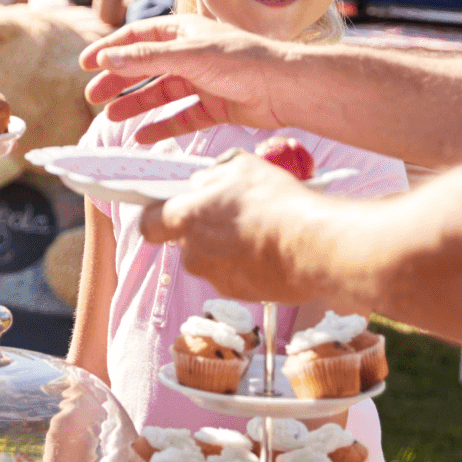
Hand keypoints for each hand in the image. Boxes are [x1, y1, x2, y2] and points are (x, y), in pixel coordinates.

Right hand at [79, 15, 291, 141]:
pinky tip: (142, 136)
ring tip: (112, 117)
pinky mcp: (215, 106)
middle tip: (93, 96)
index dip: (110, 49)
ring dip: (135, 104)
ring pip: (160, 93)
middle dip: (118, 80)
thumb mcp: (187, 55)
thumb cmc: (241, 60)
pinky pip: (181, 117)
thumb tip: (105, 59)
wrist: (285, 88)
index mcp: (183, 32)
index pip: (137, 37)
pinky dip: (161, 126)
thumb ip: (145, 59)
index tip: (85, 64)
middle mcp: (191, 54)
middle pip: (144, 66)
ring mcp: (202, 81)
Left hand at [139, 151, 328, 304]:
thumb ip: (212, 175)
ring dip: (225, 248)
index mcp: (184, 219)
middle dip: (202, 229)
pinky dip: (245, 265)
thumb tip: (202, 183)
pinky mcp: (239, 294)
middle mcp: (192, 253)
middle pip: (185, 241)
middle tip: (231, 214)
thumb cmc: (277, 203)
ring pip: (210, 259)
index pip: (147, 224)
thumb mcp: (241, 167)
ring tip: (257, 231)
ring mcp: (215, 277)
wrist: (314, 246)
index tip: (168, 209)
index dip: (156, 216)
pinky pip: (234, 275)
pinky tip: (269, 250)